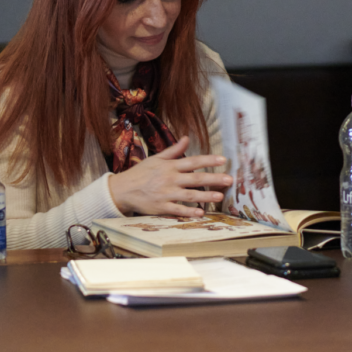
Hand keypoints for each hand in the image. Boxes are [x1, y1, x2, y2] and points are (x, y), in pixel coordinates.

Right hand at [107, 137, 232, 216]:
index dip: (208, 160)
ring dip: (206, 196)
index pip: (193, 161)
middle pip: (195, 179)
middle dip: (214, 179)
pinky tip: (201, 212)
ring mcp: (166, 194)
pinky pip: (178, 210)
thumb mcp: (156, 158)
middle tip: (229, 180)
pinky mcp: (162, 207)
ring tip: (220, 196)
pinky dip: (189, 212)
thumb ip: (173, 150)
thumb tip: (186, 138)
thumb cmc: (141, 173)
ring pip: (190, 195)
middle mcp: (170, 179)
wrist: (123, 189)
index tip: (223, 160)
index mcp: (170, 166)